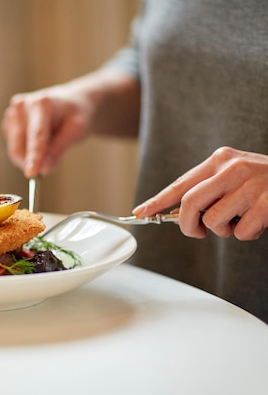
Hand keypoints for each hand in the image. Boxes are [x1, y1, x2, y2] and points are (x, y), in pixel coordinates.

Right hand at [1, 70, 140, 178]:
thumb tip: (43, 169)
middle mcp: (22, 106)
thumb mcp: (76, 130)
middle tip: (49, 167)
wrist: (70, 102)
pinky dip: (25, 152)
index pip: (36, 136)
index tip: (31, 174)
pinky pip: (13, 147)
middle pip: (19, 146)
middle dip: (32, 162)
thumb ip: (59, 149)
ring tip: (48, 145)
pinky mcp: (8, 122)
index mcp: (41, 104)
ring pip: (14, 149)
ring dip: (29, 158)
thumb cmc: (75, 114)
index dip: (34, 156)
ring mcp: (12, 114)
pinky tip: (38, 141)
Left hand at [133, 147, 267, 239]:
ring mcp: (251, 185)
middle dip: (186, 225)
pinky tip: (258, 223)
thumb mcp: (233, 176)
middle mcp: (233, 168)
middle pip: (189, 204)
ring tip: (238, 221)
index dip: (157, 201)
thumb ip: (207, 189)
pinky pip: (241, 232)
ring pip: (214, 221)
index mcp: (220, 160)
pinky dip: (246, 235)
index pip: (180, 184)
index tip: (139, 213)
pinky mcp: (267, 204)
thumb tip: (174, 214)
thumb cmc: (263, 183)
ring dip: (222, 231)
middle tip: (196, 232)